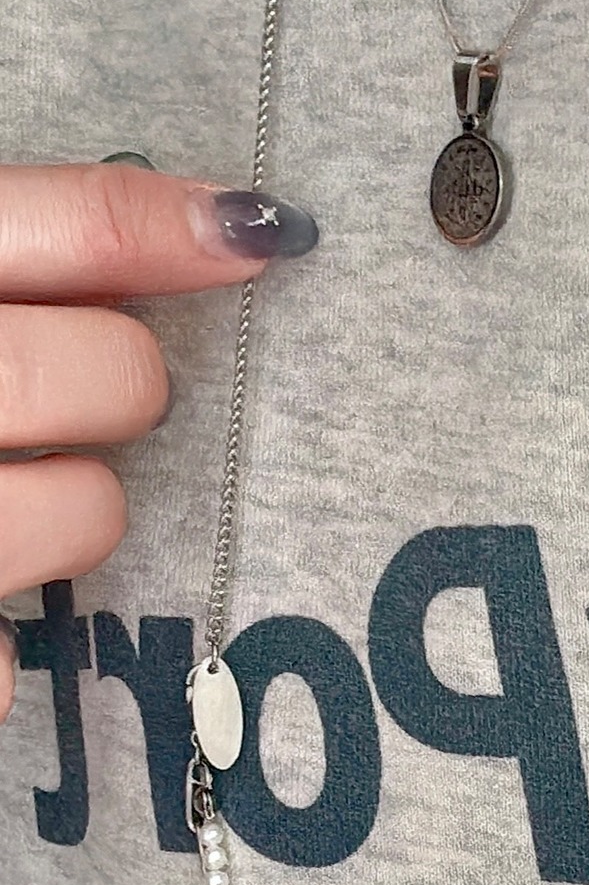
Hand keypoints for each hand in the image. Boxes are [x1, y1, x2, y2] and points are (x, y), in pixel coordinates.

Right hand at [0, 159, 316, 720]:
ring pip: (91, 513)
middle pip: (108, 371)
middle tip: (92, 400)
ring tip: (7, 501)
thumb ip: (29, 260)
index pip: (42, 220)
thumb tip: (239, 229)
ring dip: (75, 514)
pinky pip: (7, 664)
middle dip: (124, 384)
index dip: (166, 222)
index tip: (267, 233)